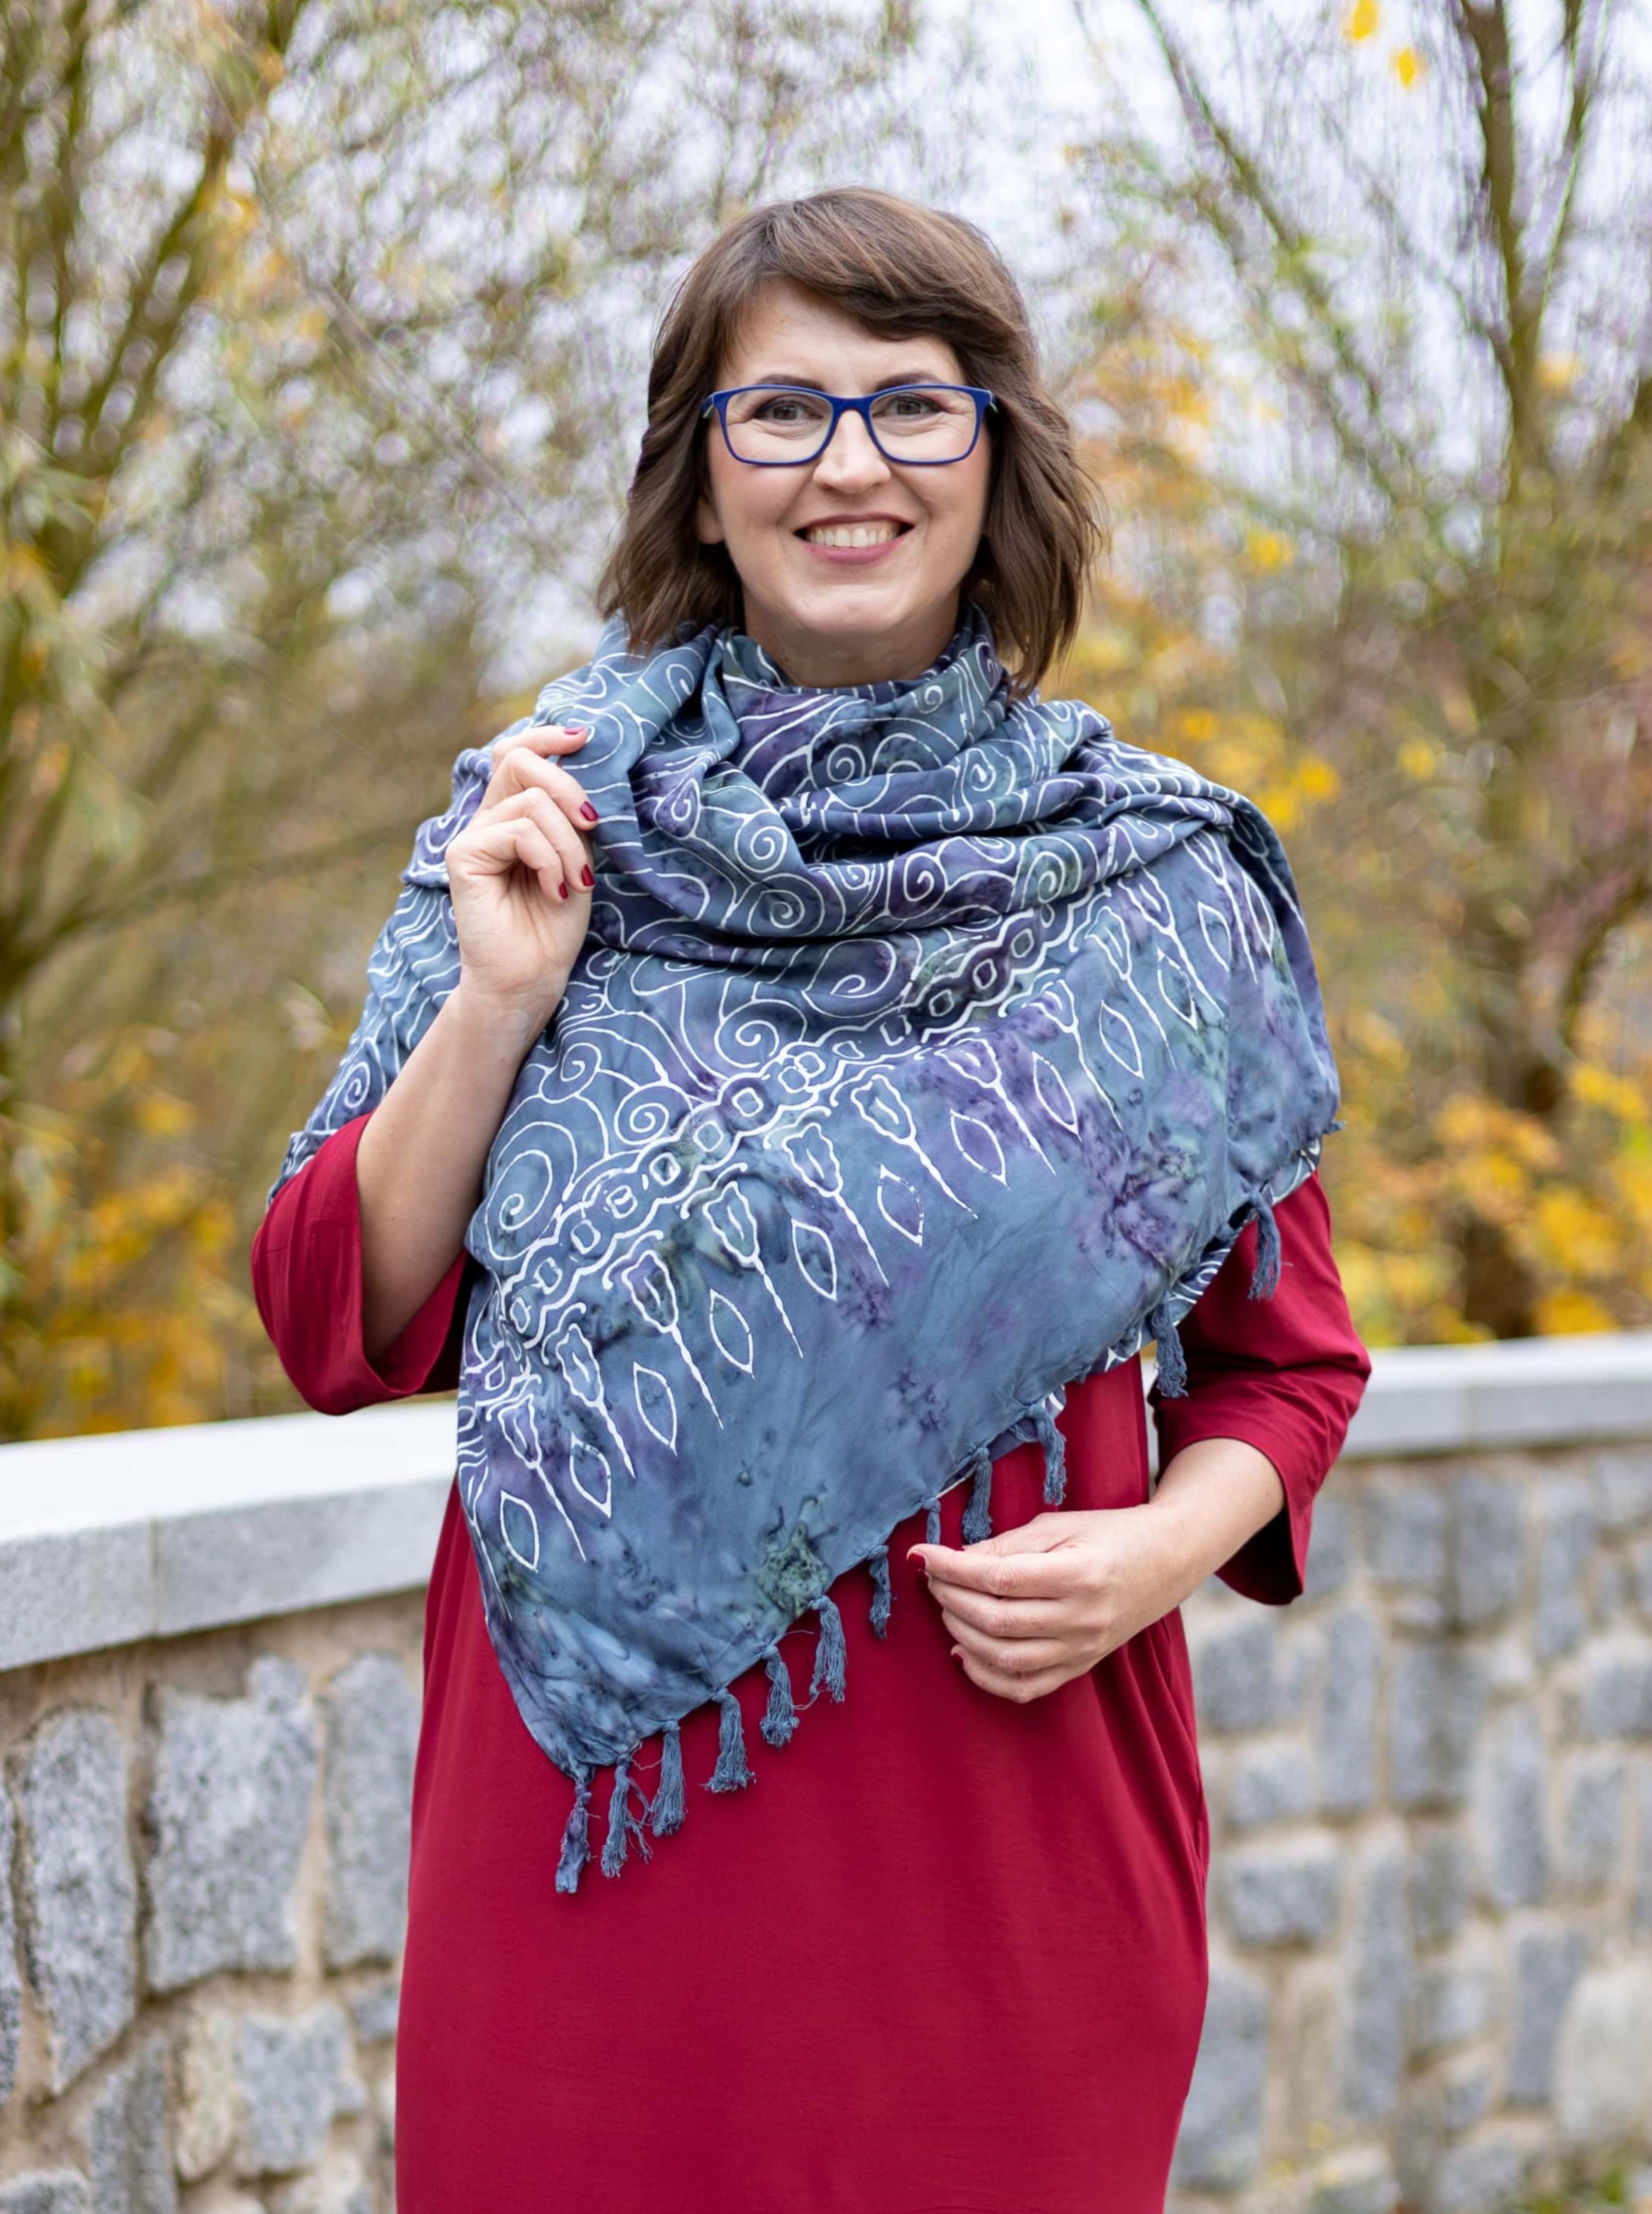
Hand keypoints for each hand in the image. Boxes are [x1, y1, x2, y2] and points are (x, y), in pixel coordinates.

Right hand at [445, 723, 597, 1038]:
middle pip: (518, 760)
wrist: (531, 977)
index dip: (546, 736)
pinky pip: (519, 831)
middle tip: (592, 825)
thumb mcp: (576, 859)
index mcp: (510, 816)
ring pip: (531, 802)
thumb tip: (581, 764)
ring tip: (572, 883)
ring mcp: (471, 836)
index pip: (515, 754)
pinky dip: (549, 860)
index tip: (584, 737)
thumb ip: (571, 816)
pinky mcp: (463, 856)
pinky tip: (554, 892)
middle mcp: (486, 819)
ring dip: (568, 843)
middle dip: (567, 785)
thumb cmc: (555, 925)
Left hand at [908, 1508, 1189, 1703]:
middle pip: (996, 1620)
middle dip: (951, 1598)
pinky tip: (963, 1651)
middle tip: (932, 1579)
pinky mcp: (1080, 1667)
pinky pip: (1025, 1687)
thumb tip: (956, 1561)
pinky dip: (986, 1677)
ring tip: (946, 1607)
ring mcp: (1082, 1649)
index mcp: (1079, 1574)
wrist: (1165, 1561)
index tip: (922, 1556)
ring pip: (1006, 1658)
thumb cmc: (1109, 1534)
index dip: (952, 1568)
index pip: (999, 1578)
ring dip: (962, 1633)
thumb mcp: (1059, 1525)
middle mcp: (1082, 1618)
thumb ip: (1008, 1545)